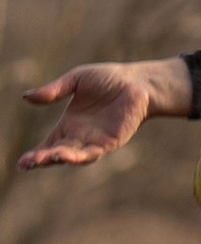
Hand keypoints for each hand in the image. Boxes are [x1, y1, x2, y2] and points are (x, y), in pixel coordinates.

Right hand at [17, 57, 190, 169]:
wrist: (137, 82)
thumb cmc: (108, 79)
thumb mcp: (75, 81)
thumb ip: (53, 91)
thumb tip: (25, 97)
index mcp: (68, 125)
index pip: (48, 144)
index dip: (34, 154)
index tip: (21, 164)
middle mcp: (79, 137)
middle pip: (56, 153)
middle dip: (41, 160)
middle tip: (27, 164)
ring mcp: (95, 141)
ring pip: (73, 156)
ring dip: (58, 158)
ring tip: (44, 159)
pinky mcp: (110, 142)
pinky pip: (92, 152)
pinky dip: (78, 156)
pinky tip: (65, 155)